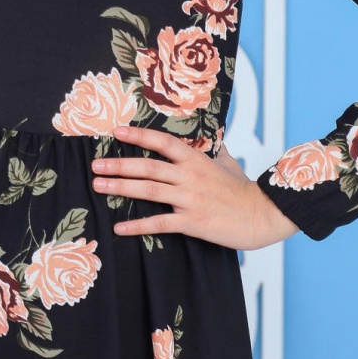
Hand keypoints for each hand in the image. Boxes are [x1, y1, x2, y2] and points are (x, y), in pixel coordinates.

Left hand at [91, 125, 298, 249]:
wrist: (262, 214)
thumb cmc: (244, 189)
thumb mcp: (228, 163)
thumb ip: (214, 151)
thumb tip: (211, 139)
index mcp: (196, 160)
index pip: (162, 142)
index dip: (139, 136)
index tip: (117, 132)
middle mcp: (189, 176)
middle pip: (148, 167)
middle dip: (119, 165)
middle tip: (95, 165)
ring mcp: (190, 199)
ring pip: (149, 190)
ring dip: (121, 188)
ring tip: (99, 186)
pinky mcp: (192, 222)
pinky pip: (159, 223)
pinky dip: (138, 225)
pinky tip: (120, 226)